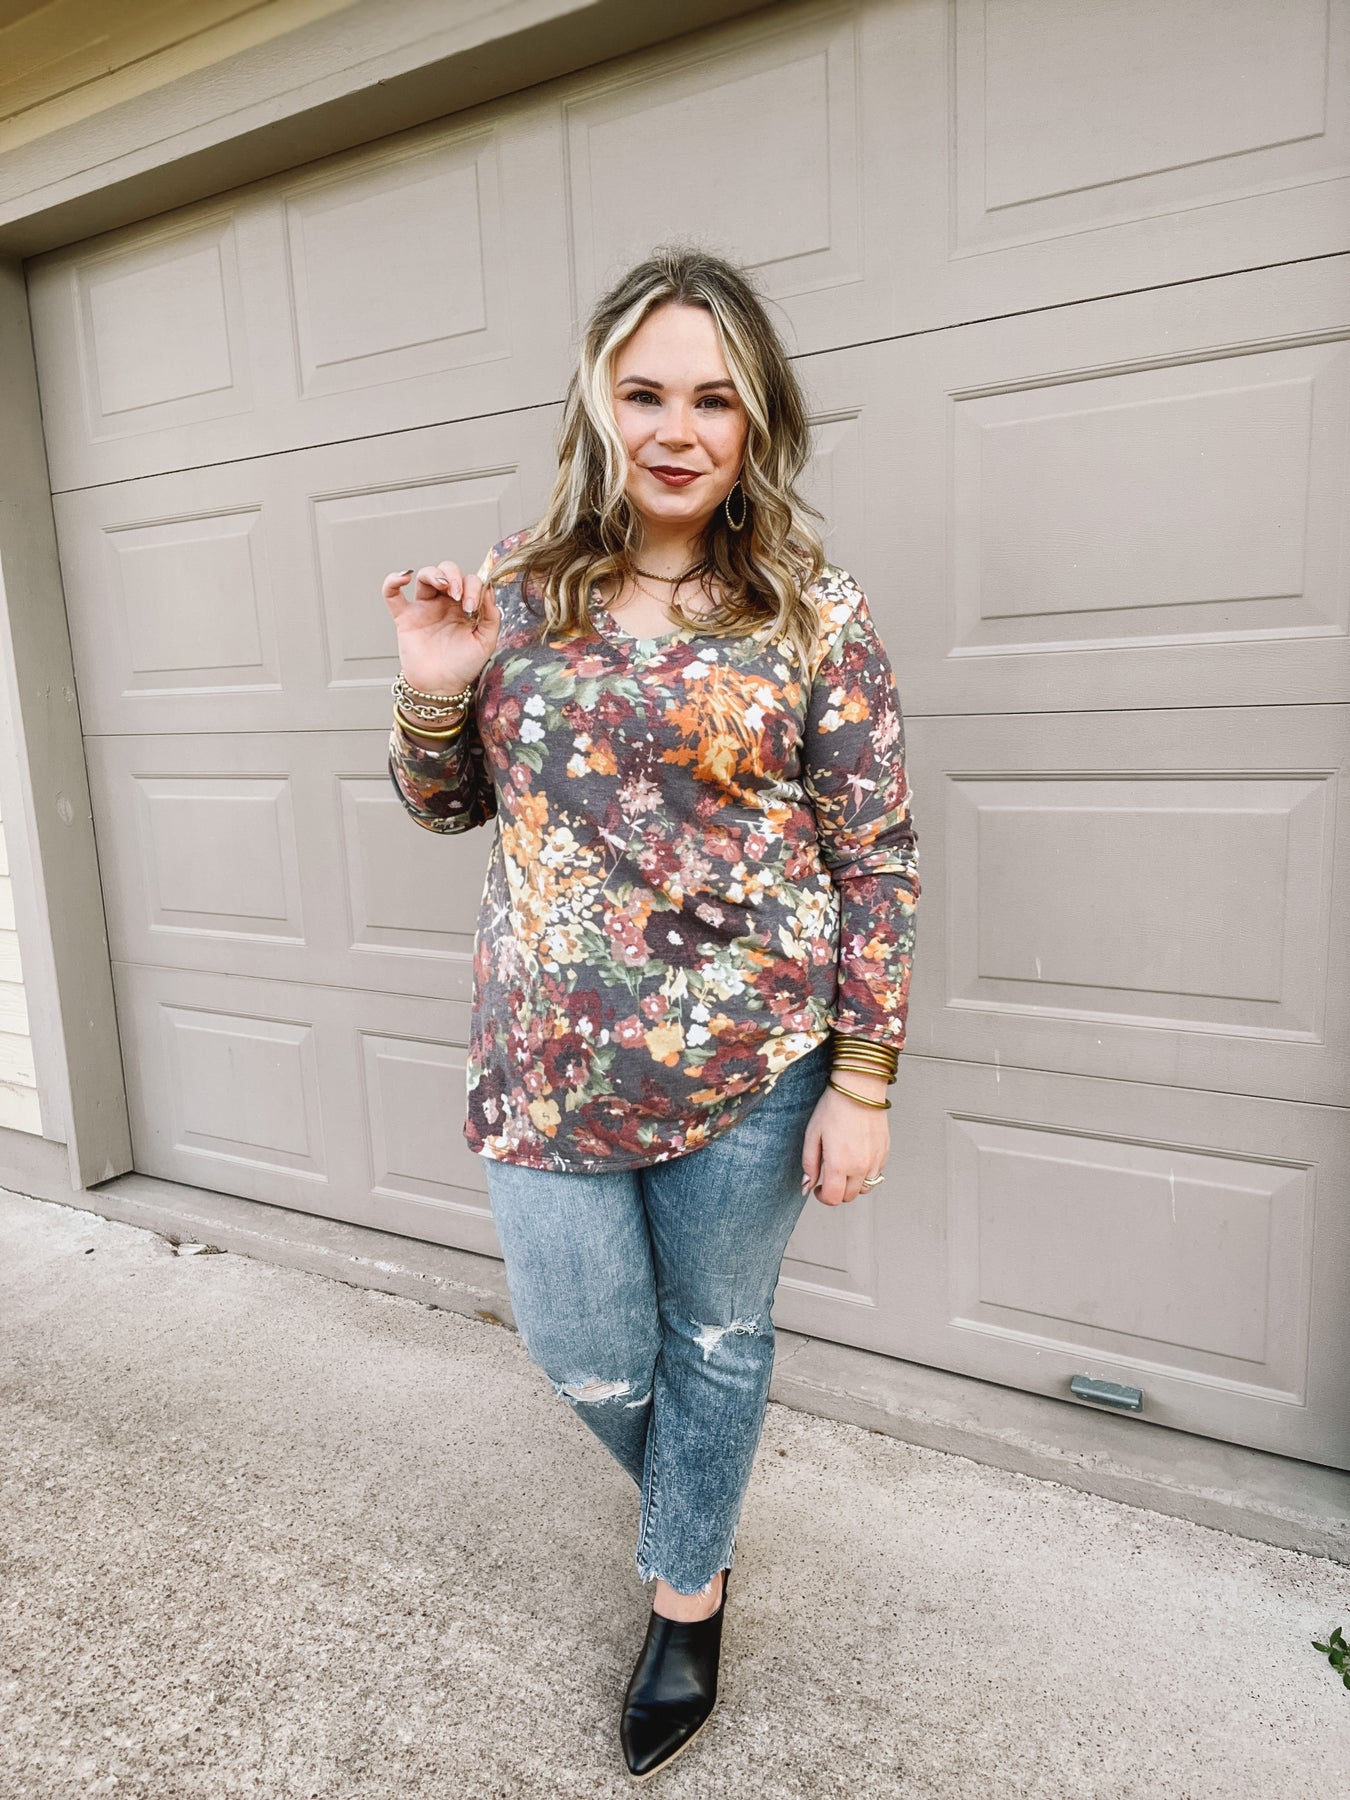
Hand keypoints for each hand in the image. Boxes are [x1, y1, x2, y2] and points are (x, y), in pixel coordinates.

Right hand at [382, 561, 500, 695]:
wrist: (440, 687)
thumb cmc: (462, 666)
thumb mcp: (485, 642)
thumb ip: (491, 617)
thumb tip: (490, 589)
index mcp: (465, 606)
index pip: (470, 582)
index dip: (473, 588)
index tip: (472, 608)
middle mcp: (445, 603)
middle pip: (447, 571)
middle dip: (454, 576)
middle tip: (457, 595)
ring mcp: (424, 608)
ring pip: (425, 576)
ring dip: (434, 574)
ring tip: (443, 586)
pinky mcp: (405, 618)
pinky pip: (392, 595)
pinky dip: (392, 582)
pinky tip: (402, 576)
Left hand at [801, 1072, 889, 1205]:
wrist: (859, 1089)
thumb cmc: (835, 1107)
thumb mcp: (812, 1135)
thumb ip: (809, 1164)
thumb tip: (807, 1185)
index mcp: (840, 1164)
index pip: (833, 1198)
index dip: (822, 1197)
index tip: (818, 1188)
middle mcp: (860, 1166)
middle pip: (848, 1197)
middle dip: (836, 1191)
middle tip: (829, 1176)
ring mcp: (875, 1161)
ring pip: (864, 1189)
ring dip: (852, 1184)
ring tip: (844, 1167)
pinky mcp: (885, 1153)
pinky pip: (876, 1174)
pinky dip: (866, 1173)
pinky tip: (857, 1157)